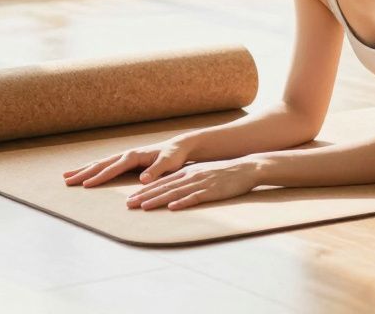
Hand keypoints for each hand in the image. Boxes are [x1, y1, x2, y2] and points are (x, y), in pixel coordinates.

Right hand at [62, 138, 194, 187]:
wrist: (178, 147)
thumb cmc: (173, 156)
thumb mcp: (168, 164)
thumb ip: (155, 171)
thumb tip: (143, 180)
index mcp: (134, 156)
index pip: (113, 168)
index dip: (99, 177)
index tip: (85, 184)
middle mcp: (126, 154)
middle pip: (100, 164)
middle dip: (83, 172)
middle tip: (66, 180)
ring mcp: (125, 156)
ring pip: (100, 163)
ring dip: (84, 169)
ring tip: (66, 175)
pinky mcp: (126, 160)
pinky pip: (105, 165)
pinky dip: (93, 169)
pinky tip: (84, 173)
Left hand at [125, 158, 260, 210]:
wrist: (246, 168)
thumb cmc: (225, 173)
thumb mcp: (203, 173)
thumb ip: (188, 181)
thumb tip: (172, 192)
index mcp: (188, 172)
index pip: (162, 182)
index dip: (145, 191)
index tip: (131, 198)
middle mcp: (191, 176)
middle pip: (164, 187)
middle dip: (144, 196)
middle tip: (128, 204)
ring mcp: (201, 183)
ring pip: (175, 192)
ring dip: (158, 200)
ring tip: (143, 207)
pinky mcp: (212, 191)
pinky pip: (195, 197)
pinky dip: (183, 202)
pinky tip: (172, 207)